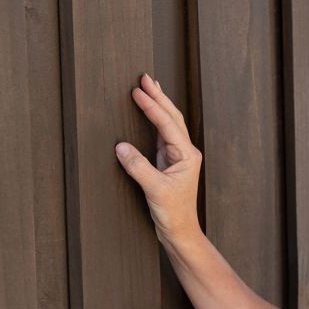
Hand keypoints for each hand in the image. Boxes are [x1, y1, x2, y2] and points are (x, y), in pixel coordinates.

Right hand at [115, 73, 202, 244]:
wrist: (180, 230)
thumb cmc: (173, 213)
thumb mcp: (154, 190)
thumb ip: (138, 167)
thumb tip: (120, 146)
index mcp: (187, 155)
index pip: (167, 124)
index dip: (152, 107)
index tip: (138, 91)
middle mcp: (185, 152)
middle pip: (172, 118)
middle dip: (159, 97)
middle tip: (144, 77)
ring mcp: (178, 156)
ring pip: (168, 124)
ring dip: (158, 105)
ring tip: (147, 86)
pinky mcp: (169, 162)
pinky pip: (161, 134)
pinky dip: (155, 119)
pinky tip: (150, 111)